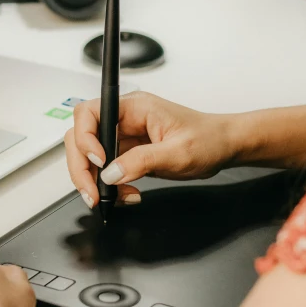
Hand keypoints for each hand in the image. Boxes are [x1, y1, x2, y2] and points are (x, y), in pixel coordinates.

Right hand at [64, 91, 234, 206]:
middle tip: (92, 193)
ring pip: (89, 156)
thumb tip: (111, 173)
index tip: (99, 162)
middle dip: (81, 167)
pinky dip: (109, 187)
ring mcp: (124, 136)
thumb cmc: (209, 139)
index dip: (85, 138)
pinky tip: (126, 195)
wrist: (224, 147)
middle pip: (81, 137)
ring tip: (111, 198)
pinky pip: (106, 170)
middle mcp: (124, 119)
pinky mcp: (127, 153)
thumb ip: (142, 161)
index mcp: (134, 107)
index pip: (90, 113)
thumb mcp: (178, 153)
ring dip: (93, 180)